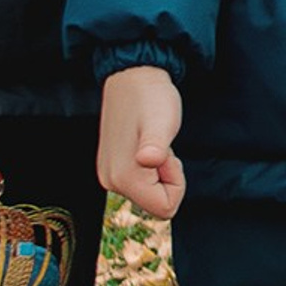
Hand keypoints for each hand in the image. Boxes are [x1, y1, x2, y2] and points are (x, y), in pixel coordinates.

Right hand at [99, 65, 185, 218]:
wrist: (134, 77)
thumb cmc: (152, 97)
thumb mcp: (162, 121)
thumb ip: (157, 144)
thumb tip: (148, 159)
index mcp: (123, 178)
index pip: (165, 208)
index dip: (175, 181)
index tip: (168, 154)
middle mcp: (111, 182)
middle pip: (155, 202)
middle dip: (167, 177)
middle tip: (162, 146)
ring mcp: (110, 175)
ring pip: (149, 191)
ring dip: (159, 170)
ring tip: (154, 142)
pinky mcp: (113, 167)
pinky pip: (142, 181)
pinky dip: (151, 166)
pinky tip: (146, 144)